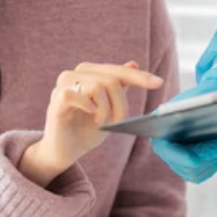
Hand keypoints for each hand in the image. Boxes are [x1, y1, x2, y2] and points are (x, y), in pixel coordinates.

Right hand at [20, 61, 162, 186]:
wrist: (62, 152)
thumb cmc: (85, 131)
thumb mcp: (109, 111)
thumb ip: (119, 89)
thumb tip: (133, 64)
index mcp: (90, 73)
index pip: (119, 71)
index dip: (140, 77)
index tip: (159, 83)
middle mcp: (77, 73)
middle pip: (112, 78)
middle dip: (121, 103)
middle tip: (118, 121)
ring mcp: (65, 83)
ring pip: (99, 86)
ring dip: (105, 109)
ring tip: (99, 122)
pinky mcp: (57, 97)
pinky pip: (78, 94)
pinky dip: (89, 106)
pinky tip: (90, 115)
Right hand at [151, 67, 216, 182]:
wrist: (210, 99)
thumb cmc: (204, 94)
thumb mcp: (203, 92)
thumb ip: (204, 99)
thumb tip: (215, 105)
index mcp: (160, 125)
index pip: (166, 148)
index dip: (180, 156)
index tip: (196, 160)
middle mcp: (165, 145)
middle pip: (186, 164)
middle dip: (210, 154)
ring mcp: (176, 157)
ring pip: (196, 172)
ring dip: (216, 159)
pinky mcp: (189, 165)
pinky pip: (202, 173)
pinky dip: (216, 162)